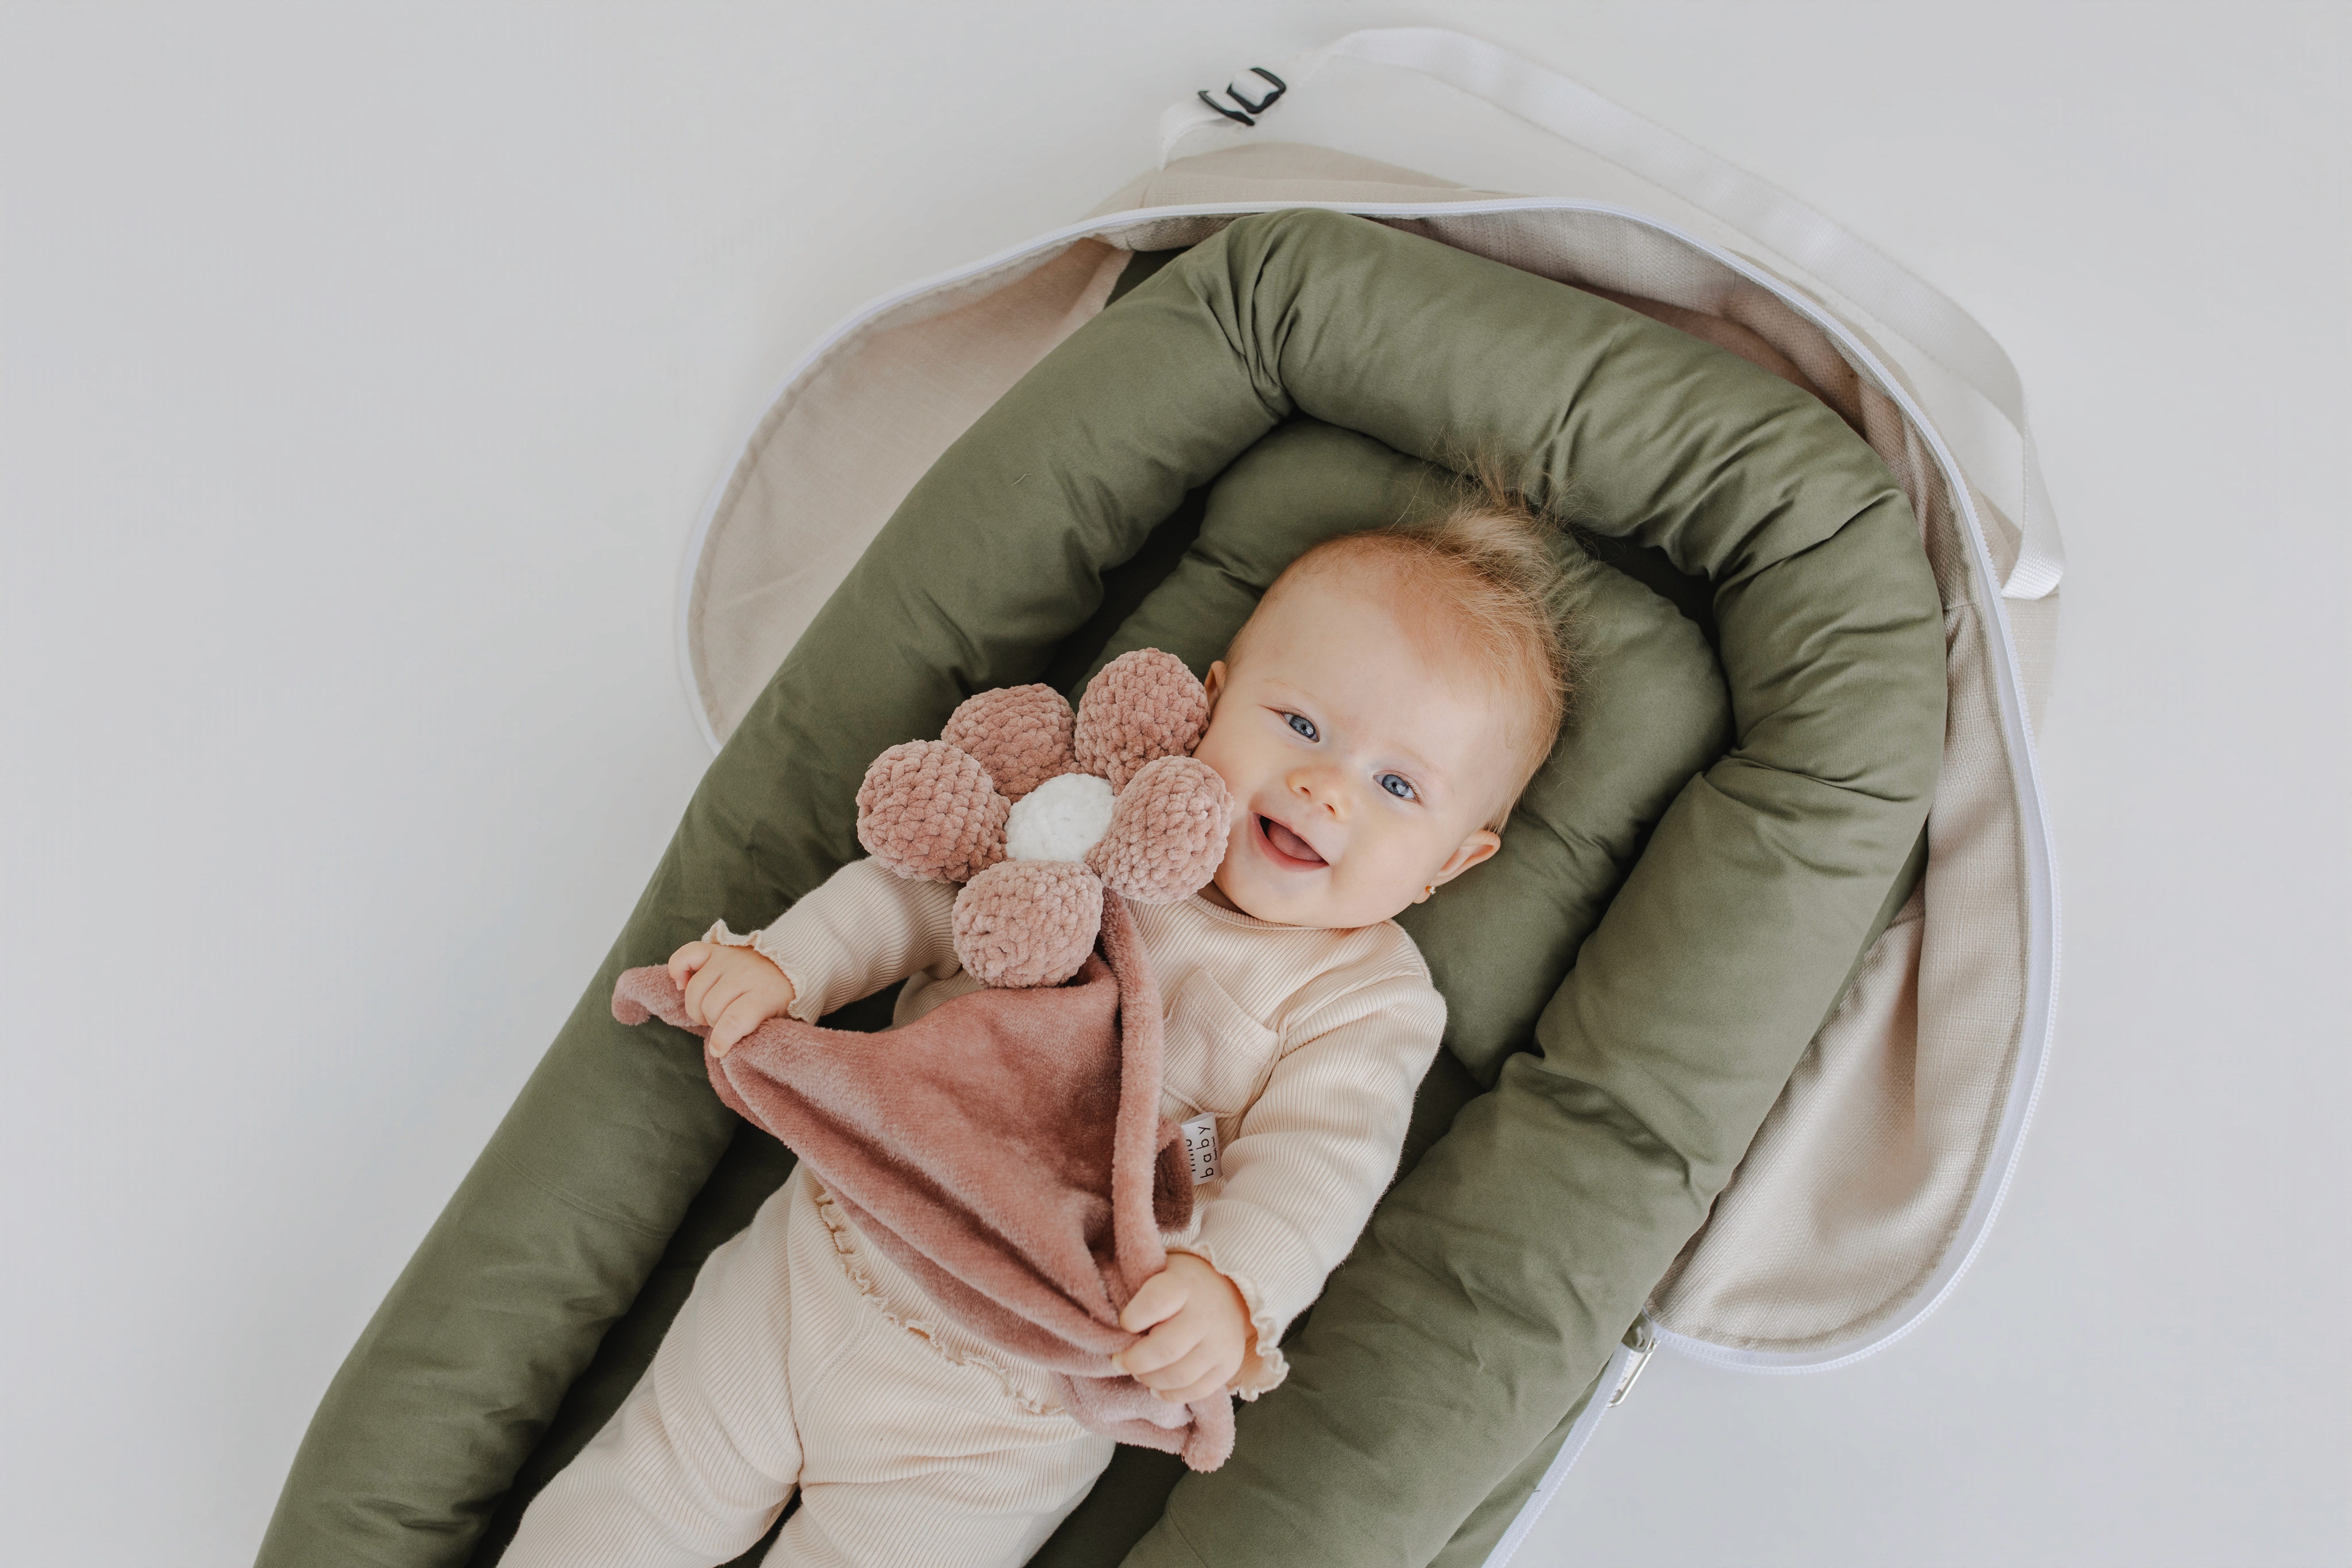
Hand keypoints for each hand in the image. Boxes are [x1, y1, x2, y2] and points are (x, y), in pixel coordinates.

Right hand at [667, 941, 796, 1057]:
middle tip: (723, 1022)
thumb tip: (719, 1048)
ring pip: (694, 990)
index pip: (735, 1019)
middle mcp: (744, 973)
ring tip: (712, 1009)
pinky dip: (677, 971)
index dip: (722, 1038)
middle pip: (710, 1006)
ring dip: (698, 1007)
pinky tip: (684, 984)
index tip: (718, 1050)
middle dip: (713, 1022)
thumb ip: (751, 1031)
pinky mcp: (714, 949)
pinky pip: (684, 956)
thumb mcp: (776, 1018)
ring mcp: (727, 959)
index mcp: (764, 994)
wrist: (790, 963)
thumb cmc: (778, 998)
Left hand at [1114, 1252, 1253, 1402]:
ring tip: (1139, 1373)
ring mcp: (1221, 1342)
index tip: (1123, 1324)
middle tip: (1120, 1361)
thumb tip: (1104, 1319)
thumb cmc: (1181, 1284)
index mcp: (1184, 1284)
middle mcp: (1206, 1313)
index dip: (1131, 1319)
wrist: (1230, 1290)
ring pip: (1179, 1376)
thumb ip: (1135, 1290)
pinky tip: (1157, 1386)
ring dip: (1150, 1380)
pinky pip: (1197, 1391)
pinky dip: (1171, 1394)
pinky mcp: (1229, 1364)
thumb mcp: (1158, 1271)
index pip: (1155, 1302)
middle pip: (1165, 1349)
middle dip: (1134, 1361)